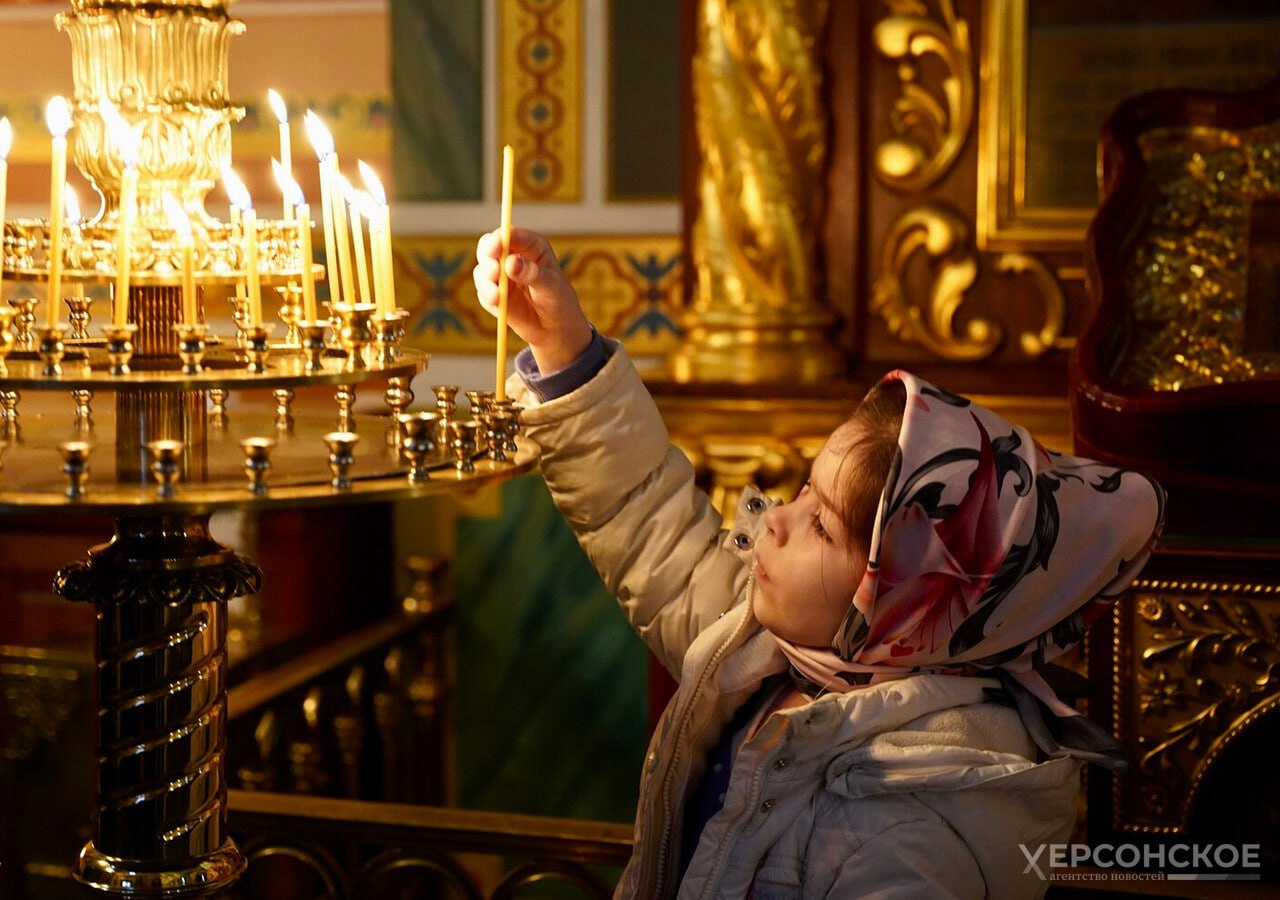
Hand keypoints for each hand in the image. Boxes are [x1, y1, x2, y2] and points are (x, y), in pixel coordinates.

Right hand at [473, 226, 593, 374]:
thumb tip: (511, 263)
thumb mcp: (552, 287)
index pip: (511, 234)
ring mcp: (501, 274)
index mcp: (531, 246)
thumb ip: (532, 274)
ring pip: (482, 269)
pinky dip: (487, 297)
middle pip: (489, 247)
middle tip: (494, 272)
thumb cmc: (559, 301)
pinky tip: (499, 305)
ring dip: (486, 282)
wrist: (555, 329)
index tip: (496, 248)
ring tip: (497, 297)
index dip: (501, 238)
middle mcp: (512, 256)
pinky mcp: (493, 292)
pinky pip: (483, 291)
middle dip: (488, 258)